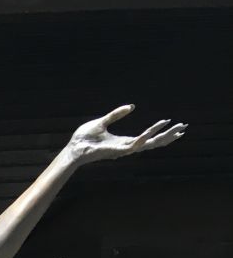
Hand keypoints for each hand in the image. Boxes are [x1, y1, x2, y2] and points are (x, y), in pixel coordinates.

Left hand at [68, 106, 185, 165]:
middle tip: (183, 129)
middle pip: (152, 142)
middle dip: (168, 136)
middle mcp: (125, 147)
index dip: (159, 131)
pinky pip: (134, 145)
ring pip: (147, 145)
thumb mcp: (103, 121)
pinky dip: (144, 139)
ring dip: (162, 137)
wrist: (74, 148)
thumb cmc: (84, 138)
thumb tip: (132, 106)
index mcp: (123, 141)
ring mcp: (122, 150)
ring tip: (177, 130)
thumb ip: (117, 114)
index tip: (171, 122)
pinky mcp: (117, 151)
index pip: (146, 137)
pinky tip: (152, 133)